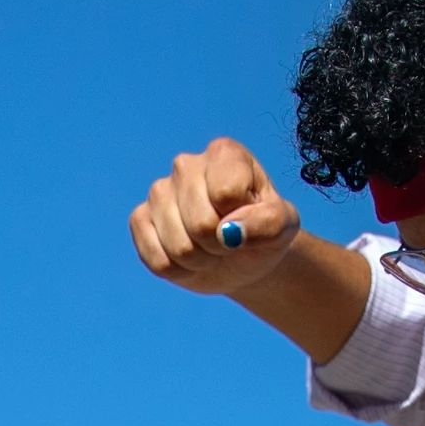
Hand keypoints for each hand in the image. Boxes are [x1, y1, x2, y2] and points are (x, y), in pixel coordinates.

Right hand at [129, 140, 299, 295]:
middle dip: (220, 246)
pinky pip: (156, 259)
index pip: (226, 193)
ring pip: (178, 246)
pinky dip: (178, 271)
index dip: (242, 220)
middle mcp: (186, 165)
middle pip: (201, 224)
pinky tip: (188, 258)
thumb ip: (269, 223)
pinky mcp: (140, 220)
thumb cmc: (263, 232)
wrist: (241, 256)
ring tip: (210, 249)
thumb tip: (229, 232)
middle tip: (229, 242)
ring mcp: (159, 192)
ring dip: (201, 261)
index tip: (249, 220)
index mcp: (224, 154)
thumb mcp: (284, 226)